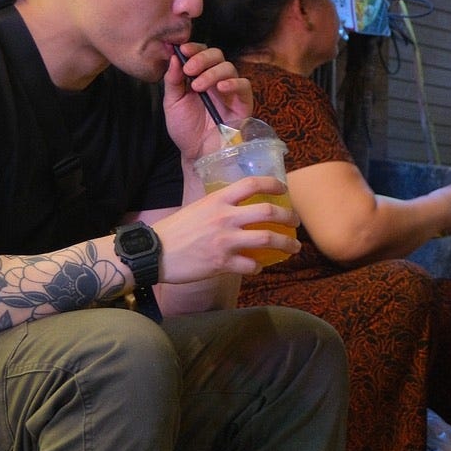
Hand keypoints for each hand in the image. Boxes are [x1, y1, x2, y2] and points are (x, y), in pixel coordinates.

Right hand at [157, 179, 296, 281]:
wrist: (155, 253)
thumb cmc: (175, 230)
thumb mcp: (198, 207)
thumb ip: (219, 205)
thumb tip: (237, 206)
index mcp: (218, 200)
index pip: (252, 183)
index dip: (273, 184)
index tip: (284, 190)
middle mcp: (225, 218)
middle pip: (269, 212)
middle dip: (289, 217)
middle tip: (295, 222)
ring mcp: (225, 241)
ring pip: (268, 239)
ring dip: (287, 244)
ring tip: (294, 247)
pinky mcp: (222, 263)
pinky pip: (252, 265)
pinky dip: (259, 266)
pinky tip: (258, 266)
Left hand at [163, 41, 252, 160]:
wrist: (197, 154)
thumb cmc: (185, 129)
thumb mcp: (172, 103)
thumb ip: (172, 81)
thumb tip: (173, 57)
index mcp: (199, 76)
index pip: (201, 53)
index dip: (194, 48)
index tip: (182, 49)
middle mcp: (216, 80)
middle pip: (217, 55)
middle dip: (202, 58)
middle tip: (189, 69)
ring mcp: (230, 90)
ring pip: (229, 67)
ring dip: (212, 73)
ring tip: (198, 87)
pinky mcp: (243, 102)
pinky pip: (244, 85)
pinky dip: (233, 83)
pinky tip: (221, 88)